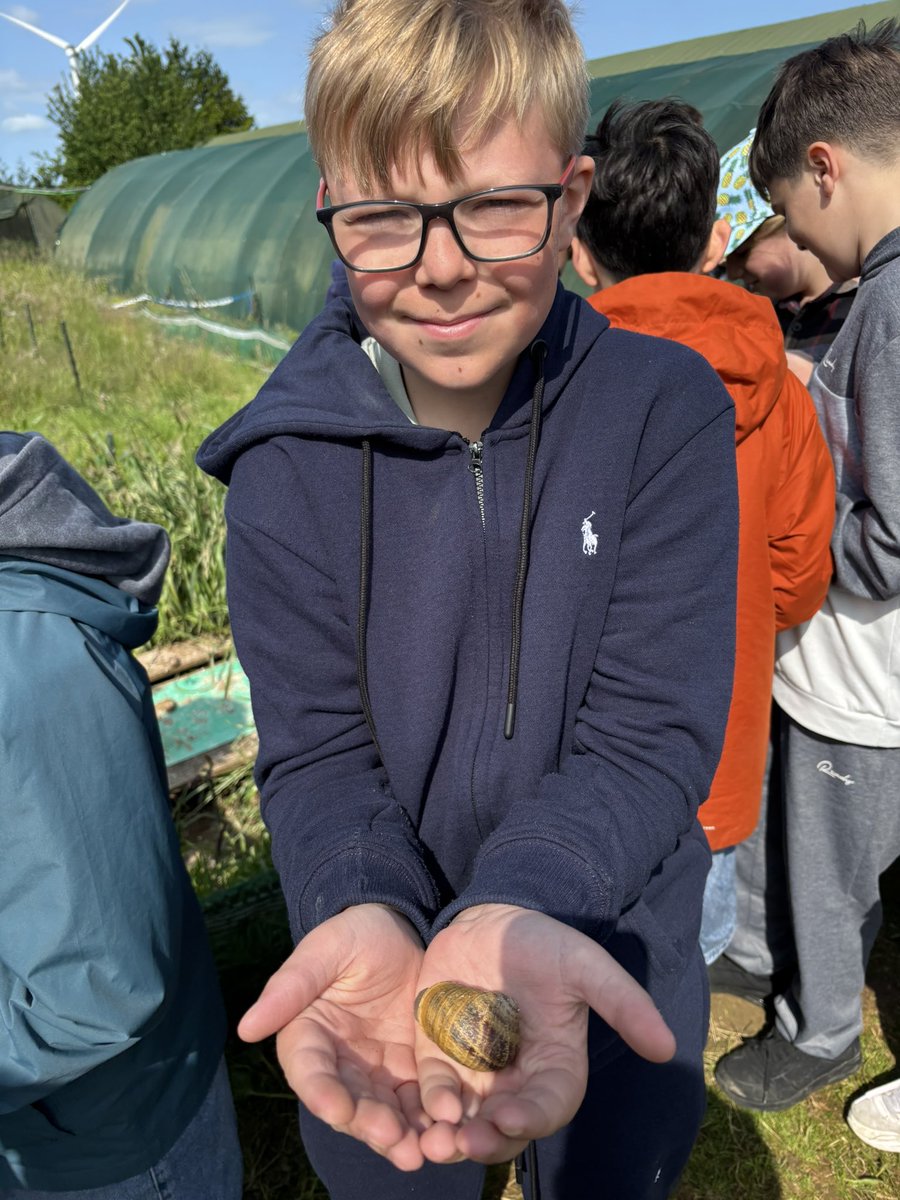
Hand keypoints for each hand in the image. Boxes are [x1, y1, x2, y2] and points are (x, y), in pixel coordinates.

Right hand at [238, 903, 428, 1169]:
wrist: (401, 928)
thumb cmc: (355, 933)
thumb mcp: (325, 950)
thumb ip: (291, 986)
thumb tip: (245, 1028)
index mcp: (308, 1035)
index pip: (309, 1072)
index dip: (322, 1094)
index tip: (338, 1111)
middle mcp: (338, 1063)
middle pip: (348, 1104)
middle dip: (369, 1125)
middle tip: (393, 1139)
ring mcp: (375, 1071)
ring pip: (383, 1113)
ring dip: (400, 1136)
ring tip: (422, 1150)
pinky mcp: (409, 1071)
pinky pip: (417, 1102)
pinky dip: (428, 1121)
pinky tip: (446, 1132)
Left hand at [413, 904, 675, 1164]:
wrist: (493, 917)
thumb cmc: (546, 943)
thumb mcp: (586, 967)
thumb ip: (623, 1004)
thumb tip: (667, 1049)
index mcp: (555, 1066)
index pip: (547, 1107)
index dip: (531, 1119)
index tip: (510, 1118)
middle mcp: (515, 1079)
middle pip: (504, 1128)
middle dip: (488, 1141)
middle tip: (467, 1142)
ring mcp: (475, 1070)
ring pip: (466, 1120)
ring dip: (454, 1137)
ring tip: (439, 1141)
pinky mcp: (439, 1056)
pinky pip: (433, 1090)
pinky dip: (430, 1104)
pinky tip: (428, 1106)